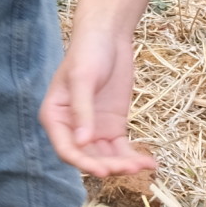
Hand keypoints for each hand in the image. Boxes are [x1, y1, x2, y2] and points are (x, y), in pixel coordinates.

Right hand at [42, 25, 155, 176]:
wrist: (108, 35)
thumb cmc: (88, 52)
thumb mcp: (83, 79)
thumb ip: (82, 111)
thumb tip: (82, 143)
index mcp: (55, 117)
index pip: (66, 149)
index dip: (83, 162)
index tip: (103, 170)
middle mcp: (72, 128)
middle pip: (88, 157)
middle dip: (108, 165)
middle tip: (129, 168)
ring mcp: (94, 130)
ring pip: (106, 157)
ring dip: (123, 165)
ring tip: (143, 165)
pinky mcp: (113, 127)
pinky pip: (122, 149)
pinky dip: (134, 157)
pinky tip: (150, 162)